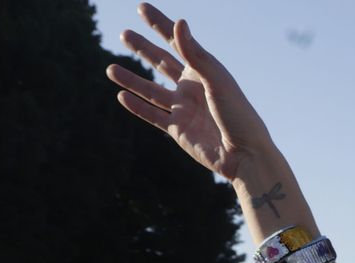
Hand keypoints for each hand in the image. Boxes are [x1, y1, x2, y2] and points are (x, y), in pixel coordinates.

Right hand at [107, 4, 273, 181]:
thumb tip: (179, 23)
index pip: (177, 42)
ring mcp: (184, 109)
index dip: (160, 24)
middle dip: (142, 48)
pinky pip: (153, 115)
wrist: (244, 155)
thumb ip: (195, 54)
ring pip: (151, 90)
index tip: (142, 8)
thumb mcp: (217, 81)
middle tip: (124, 34)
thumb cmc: (238, 115)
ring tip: (110, 69)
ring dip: (131, 80)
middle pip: (161, 62)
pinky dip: (137, 106)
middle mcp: (192, 87)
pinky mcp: (178, 129)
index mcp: (204, 71)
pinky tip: (121, 96)